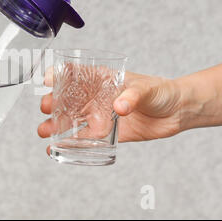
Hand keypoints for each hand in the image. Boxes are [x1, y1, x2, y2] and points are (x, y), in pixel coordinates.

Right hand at [38, 68, 182, 142]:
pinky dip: (72, 144)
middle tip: (46, 107)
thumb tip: (118, 107)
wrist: (177, 112)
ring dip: (56, 125)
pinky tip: (58, 148)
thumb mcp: (146, 89)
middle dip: (53, 102)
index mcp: (102, 79)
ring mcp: (100, 115)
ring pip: (72, 119)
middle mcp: (97, 97)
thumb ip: (132, 96)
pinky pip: (86, 139)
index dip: (59, 74)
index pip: (76, 73)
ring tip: (44, 131)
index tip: (47, 79)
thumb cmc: (161, 91)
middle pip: (68, 98)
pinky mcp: (108, 133)